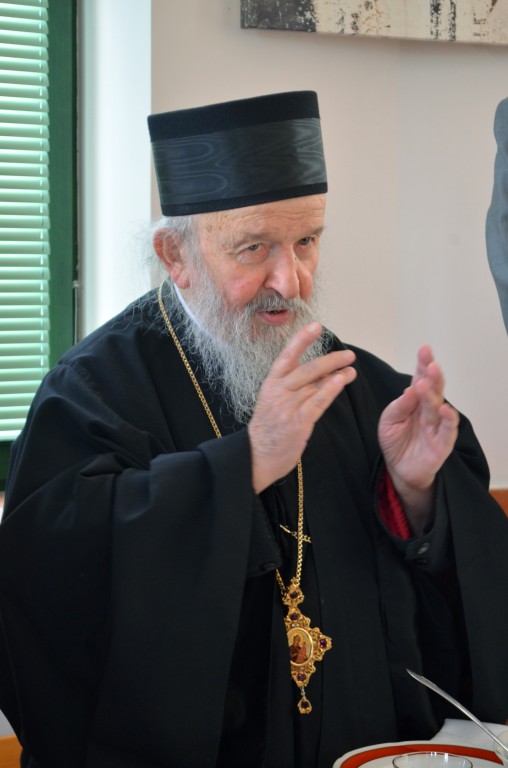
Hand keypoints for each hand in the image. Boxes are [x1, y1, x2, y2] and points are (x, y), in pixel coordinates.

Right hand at [248, 323, 356, 492]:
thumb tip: (322, 373)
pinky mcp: (297, 422)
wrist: (255, 457)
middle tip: (348, 355)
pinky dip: (330, 390)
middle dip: (330, 360)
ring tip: (351, 369)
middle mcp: (278, 392)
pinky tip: (341, 381)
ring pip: (314, 384)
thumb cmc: (268, 430)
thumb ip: (293, 388)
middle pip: (307, 368)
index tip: (316, 326)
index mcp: (271, 384)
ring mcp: (287, 407)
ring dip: (336, 374)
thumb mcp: (273, 402)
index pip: (287, 356)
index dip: (301, 339)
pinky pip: (317, 402)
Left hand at [378, 345, 458, 531]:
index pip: (421, 378)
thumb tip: (410, 389)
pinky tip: (445, 409)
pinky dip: (448, 419)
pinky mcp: (442, 443)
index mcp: (415, 400)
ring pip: (440, 406)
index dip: (423, 364)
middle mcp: (429, 409)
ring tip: (428, 383)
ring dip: (435, 394)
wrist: (398, 469)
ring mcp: (437, 425)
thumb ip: (399, 406)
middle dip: (433, 375)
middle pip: (434, 389)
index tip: (425, 349)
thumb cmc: (395, 440)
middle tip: (430, 363)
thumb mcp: (388, 421)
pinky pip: (448, 430)